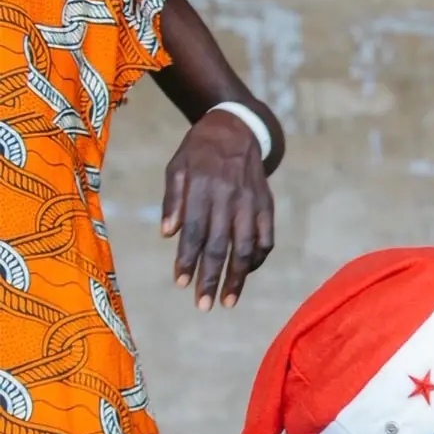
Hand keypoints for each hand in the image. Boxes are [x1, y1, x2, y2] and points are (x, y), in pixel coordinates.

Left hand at [161, 107, 274, 309]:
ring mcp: (252, 203)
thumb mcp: (177, 166)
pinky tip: (246, 273)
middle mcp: (230, 198)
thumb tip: (166, 234)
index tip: (182, 284)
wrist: (237, 128)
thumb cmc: (199, 151)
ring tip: (228, 301)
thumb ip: (172, 199)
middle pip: (220, 245)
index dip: (188, 260)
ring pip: (246, 247)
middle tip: (204, 305)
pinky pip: (265, 239)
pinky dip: (257, 259)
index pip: (194, 232)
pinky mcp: (267, 206)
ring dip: (238, 277)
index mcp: (204, 188)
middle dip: (212, 278)